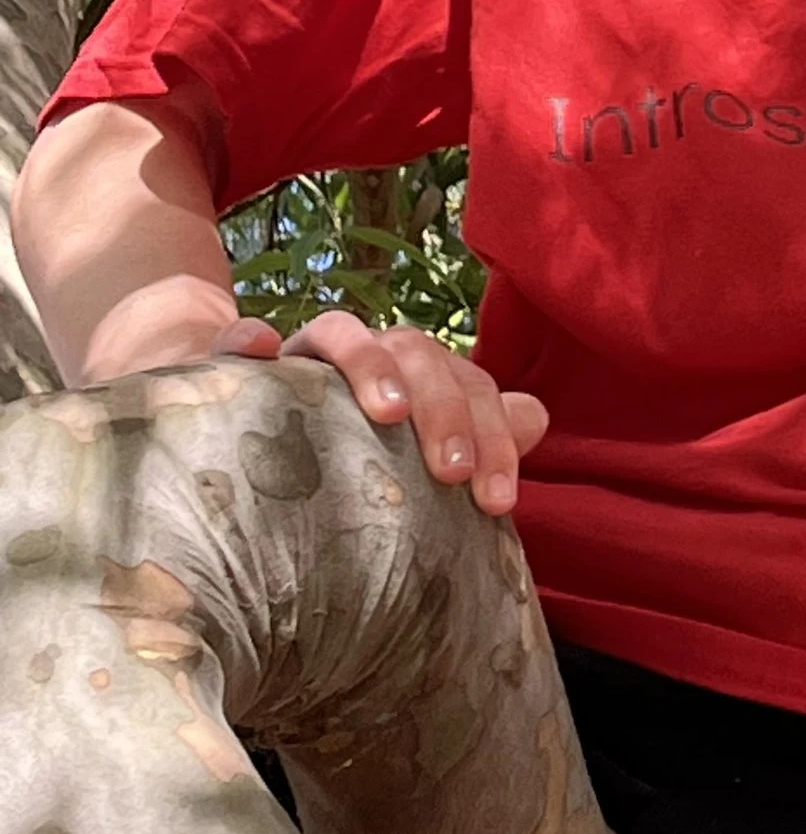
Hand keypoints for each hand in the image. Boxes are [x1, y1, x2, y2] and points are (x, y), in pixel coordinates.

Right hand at [210, 312, 549, 516]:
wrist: (250, 435)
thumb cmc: (354, 457)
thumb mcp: (417, 457)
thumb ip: (476, 437)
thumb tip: (536, 417)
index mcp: (416, 377)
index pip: (470, 385)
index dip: (494, 436)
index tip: (497, 502)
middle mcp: (366, 356)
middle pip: (418, 352)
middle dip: (445, 409)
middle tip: (452, 473)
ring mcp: (304, 357)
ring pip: (344, 331)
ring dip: (371, 362)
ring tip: (389, 413)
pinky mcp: (241, 366)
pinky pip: (242, 339)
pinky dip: (251, 338)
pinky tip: (262, 352)